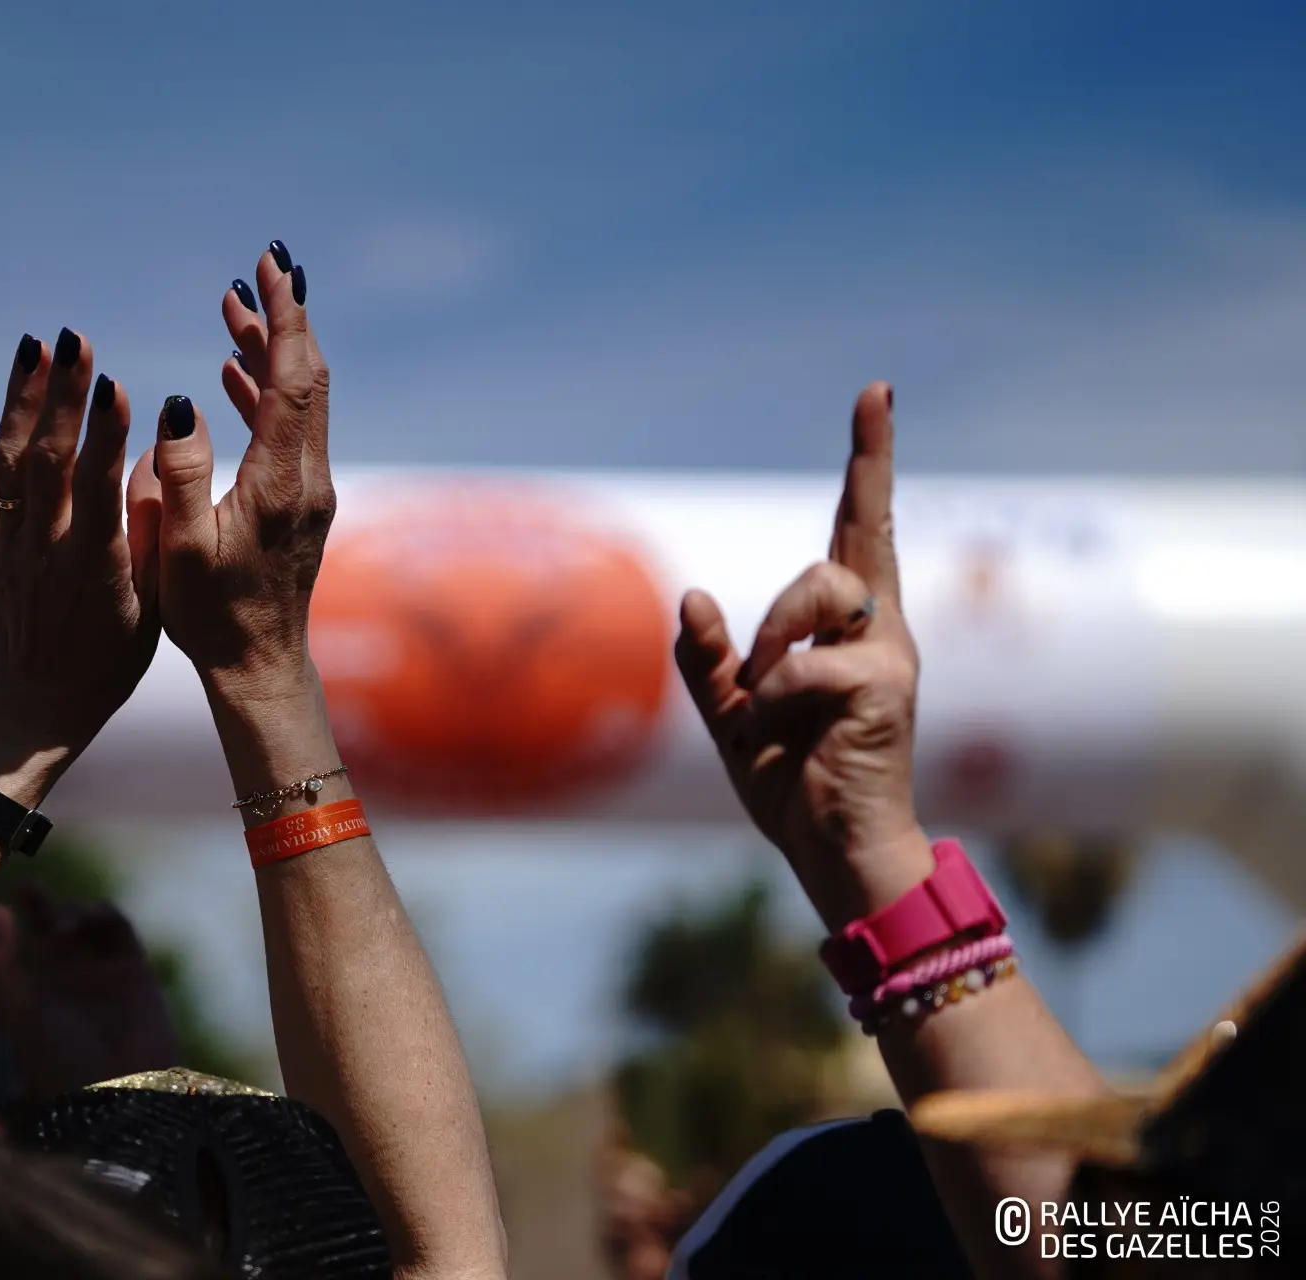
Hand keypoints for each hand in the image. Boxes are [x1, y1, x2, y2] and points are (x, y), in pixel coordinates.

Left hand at [0, 330, 161, 798]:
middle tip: (76, 338)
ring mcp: (8, 544)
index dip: (104, 435)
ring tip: (37, 343)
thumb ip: (154, 533)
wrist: (40, 700)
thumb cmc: (114, 655)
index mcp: (95, 567)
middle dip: (62, 396)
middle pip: (48, 461)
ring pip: (10, 461)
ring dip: (21, 398)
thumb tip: (160, 459)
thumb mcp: (153, 605)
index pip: (97, 490)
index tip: (115, 383)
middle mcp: (45, 550)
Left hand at [0, 885, 179, 1107]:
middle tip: (24, 887)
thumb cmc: (59, 1064)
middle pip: (43, 926)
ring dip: (65, 911)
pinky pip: (114, 923)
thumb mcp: (16, 1014)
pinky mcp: (130, 965)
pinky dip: (99, 912)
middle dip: (34, 904)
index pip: (5, 953)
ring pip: (77, 920)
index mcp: (27, 997)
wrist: (123, 1092)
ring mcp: (96, 972)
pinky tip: (83, 921)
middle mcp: (60, 981)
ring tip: (58, 928)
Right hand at [130, 242, 334, 707]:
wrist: (259, 668)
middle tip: (258, 267)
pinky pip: (290, 428)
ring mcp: (310, 491)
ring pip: (300, 400)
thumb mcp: (181, 547)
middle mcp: (308, 478)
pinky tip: (231, 373)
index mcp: (280, 482)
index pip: (293, 378)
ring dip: (270, 351)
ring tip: (232, 307)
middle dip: (283, 319)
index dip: (284, 318)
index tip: (272, 267)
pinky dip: (263, 390)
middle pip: (307, 377)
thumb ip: (181, 471)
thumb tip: (181, 400)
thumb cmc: (211, 616)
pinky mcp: (301, 504)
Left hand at [674, 383, 932, 929]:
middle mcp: (880, 629)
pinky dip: (768, 702)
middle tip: (770, 660)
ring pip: (818, 587)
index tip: (876, 393)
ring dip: (771, 646)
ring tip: (768, 706)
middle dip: (804, 579)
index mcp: (847, 630)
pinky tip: (777, 737)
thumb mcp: (731, 714)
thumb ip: (709, 658)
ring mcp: (890, 653)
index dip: (870, 461)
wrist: (829, 849)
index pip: (863, 528)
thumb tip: (691, 593)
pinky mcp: (887, 684)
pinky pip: (798, 665)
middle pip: (845, 543)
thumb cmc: (790, 783)